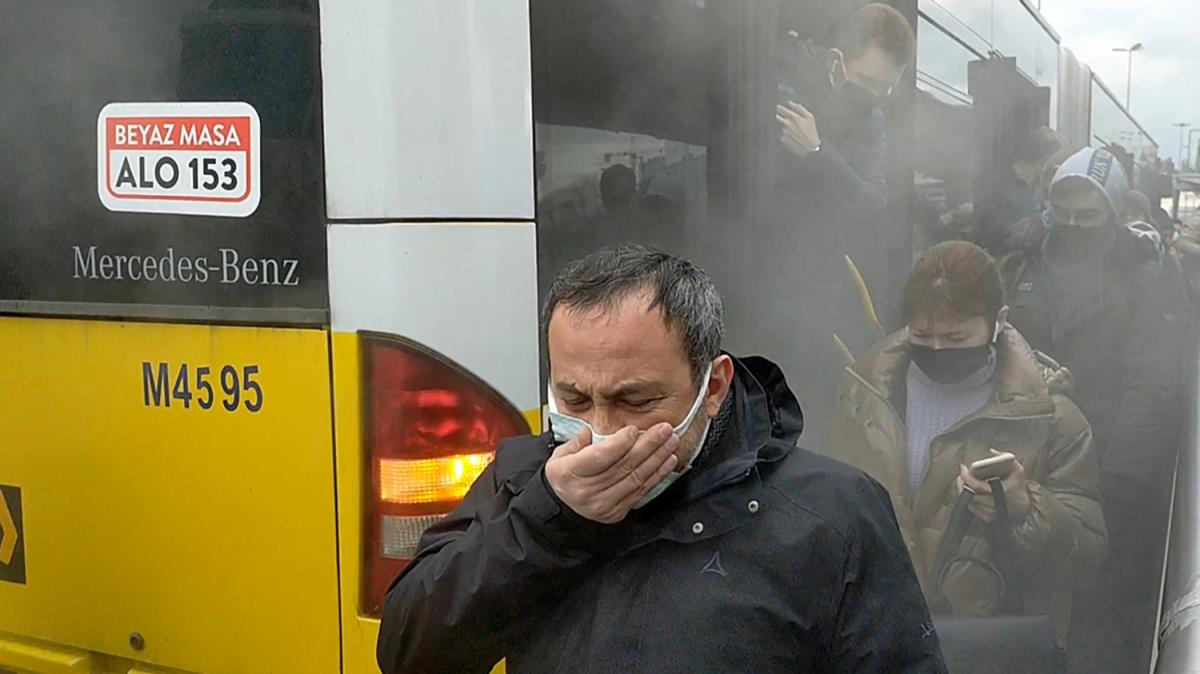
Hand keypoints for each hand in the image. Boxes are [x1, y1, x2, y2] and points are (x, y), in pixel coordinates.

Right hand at [545, 423, 679, 523]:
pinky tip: (668, 461)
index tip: (634, 429)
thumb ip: (576, 443)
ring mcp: (604, 504)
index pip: (599, 457)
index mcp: (569, 474)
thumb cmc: (564, 477)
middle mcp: (587, 491)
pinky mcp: (617, 511)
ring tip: (670, 441)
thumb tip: (588, 432)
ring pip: (636, 478)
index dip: (619, 443)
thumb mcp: (559, 456)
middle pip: (623, 466)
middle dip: (648, 445)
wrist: (563, 508)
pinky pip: (641, 491)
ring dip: (658, 458)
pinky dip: (657, 474)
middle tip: (663, 429)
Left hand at [777, 101, 820, 155]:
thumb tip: (790, 103)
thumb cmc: (812, 131)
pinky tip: (793, 136)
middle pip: (779, 118)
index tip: (777, 106)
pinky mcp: (784, 139)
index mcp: (795, 118)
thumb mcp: (810, 117)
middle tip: (781, 116)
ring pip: (783, 126)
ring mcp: (785, 132)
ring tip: (795, 131)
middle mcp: (788, 124)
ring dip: (786, 127)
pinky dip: (787, 134)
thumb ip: (799, 108)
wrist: (811, 146)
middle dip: (779, 116)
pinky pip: (783, 134)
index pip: (783, 110)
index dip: (780, 107)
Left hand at [956, 450, 1031, 523]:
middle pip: (970, 494)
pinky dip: (968, 499)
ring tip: (963, 480)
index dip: (967, 476)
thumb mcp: (1016, 470)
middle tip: (962, 474)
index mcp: (1002, 491)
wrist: (1023, 506)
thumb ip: (1005, 458)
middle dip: (963, 482)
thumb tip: (992, 451)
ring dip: (964, 490)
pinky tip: (969, 491)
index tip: (963, 467)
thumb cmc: (1017, 486)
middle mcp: (995, 504)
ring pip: (969, 501)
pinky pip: (971, 508)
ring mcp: (990, 513)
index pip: (977, 486)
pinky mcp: (986, 518)